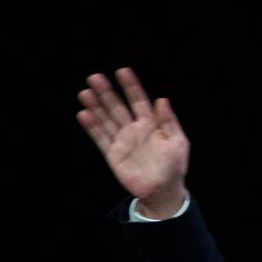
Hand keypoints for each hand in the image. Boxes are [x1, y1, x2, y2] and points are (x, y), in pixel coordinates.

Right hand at [77, 67, 189, 218]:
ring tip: (85, 92)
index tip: (122, 71)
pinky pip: (100, 138)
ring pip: (106, 119)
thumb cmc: (174, 166)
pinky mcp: (114, 155)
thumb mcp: (178, 142)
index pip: (139, 101)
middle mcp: (135, 130)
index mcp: (151, 124)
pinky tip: (84, 114)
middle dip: (107, 92)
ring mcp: (123, 141)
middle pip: (118, 107)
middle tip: (94, 77)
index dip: (131, 86)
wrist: (163, 190)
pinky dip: (92, 127)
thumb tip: (162, 99)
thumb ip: (169, 122)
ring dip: (96, 106)